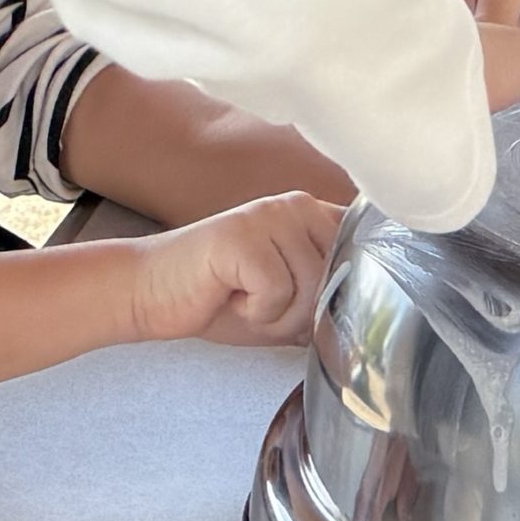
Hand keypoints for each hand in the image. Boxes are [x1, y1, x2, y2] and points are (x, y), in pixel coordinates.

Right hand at [119, 191, 341, 348]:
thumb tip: (368, 314)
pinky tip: (229, 297)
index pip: (363, 249)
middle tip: (264, 306)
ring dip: (278, 315)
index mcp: (311, 214)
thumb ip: (326, 295)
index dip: (352, 288)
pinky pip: (278, 293)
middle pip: (338, 277)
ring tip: (243, 299)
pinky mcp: (243, 236)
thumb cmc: (217, 299)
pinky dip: (255, 312)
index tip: (325, 305)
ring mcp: (269, 216)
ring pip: (311, 287)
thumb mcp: (287, 300)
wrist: (151, 294)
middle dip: (305, 312)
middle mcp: (295, 205)